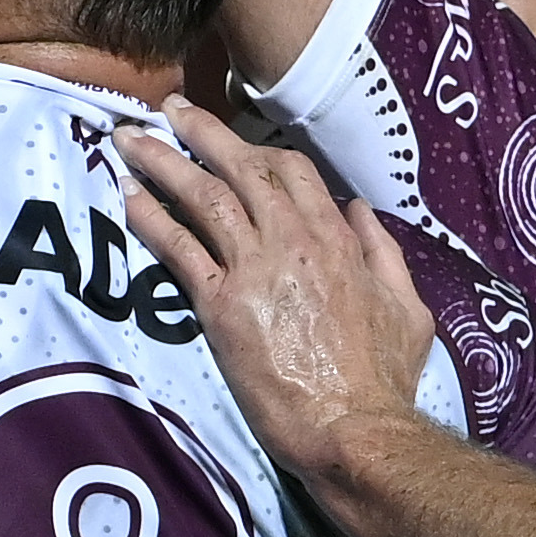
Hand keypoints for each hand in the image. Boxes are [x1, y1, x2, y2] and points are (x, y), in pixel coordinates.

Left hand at [116, 104, 444, 492]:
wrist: (355, 427)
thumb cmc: (384, 378)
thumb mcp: (408, 306)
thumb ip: (384, 252)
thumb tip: (360, 209)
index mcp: (337, 239)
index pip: (292, 172)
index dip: (258, 149)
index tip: (233, 140)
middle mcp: (293, 240)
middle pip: (240, 168)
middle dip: (200, 133)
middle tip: (168, 110)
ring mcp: (255, 268)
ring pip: (203, 196)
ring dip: (163, 161)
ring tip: (130, 140)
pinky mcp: (222, 305)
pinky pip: (178, 246)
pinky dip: (150, 216)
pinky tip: (127, 195)